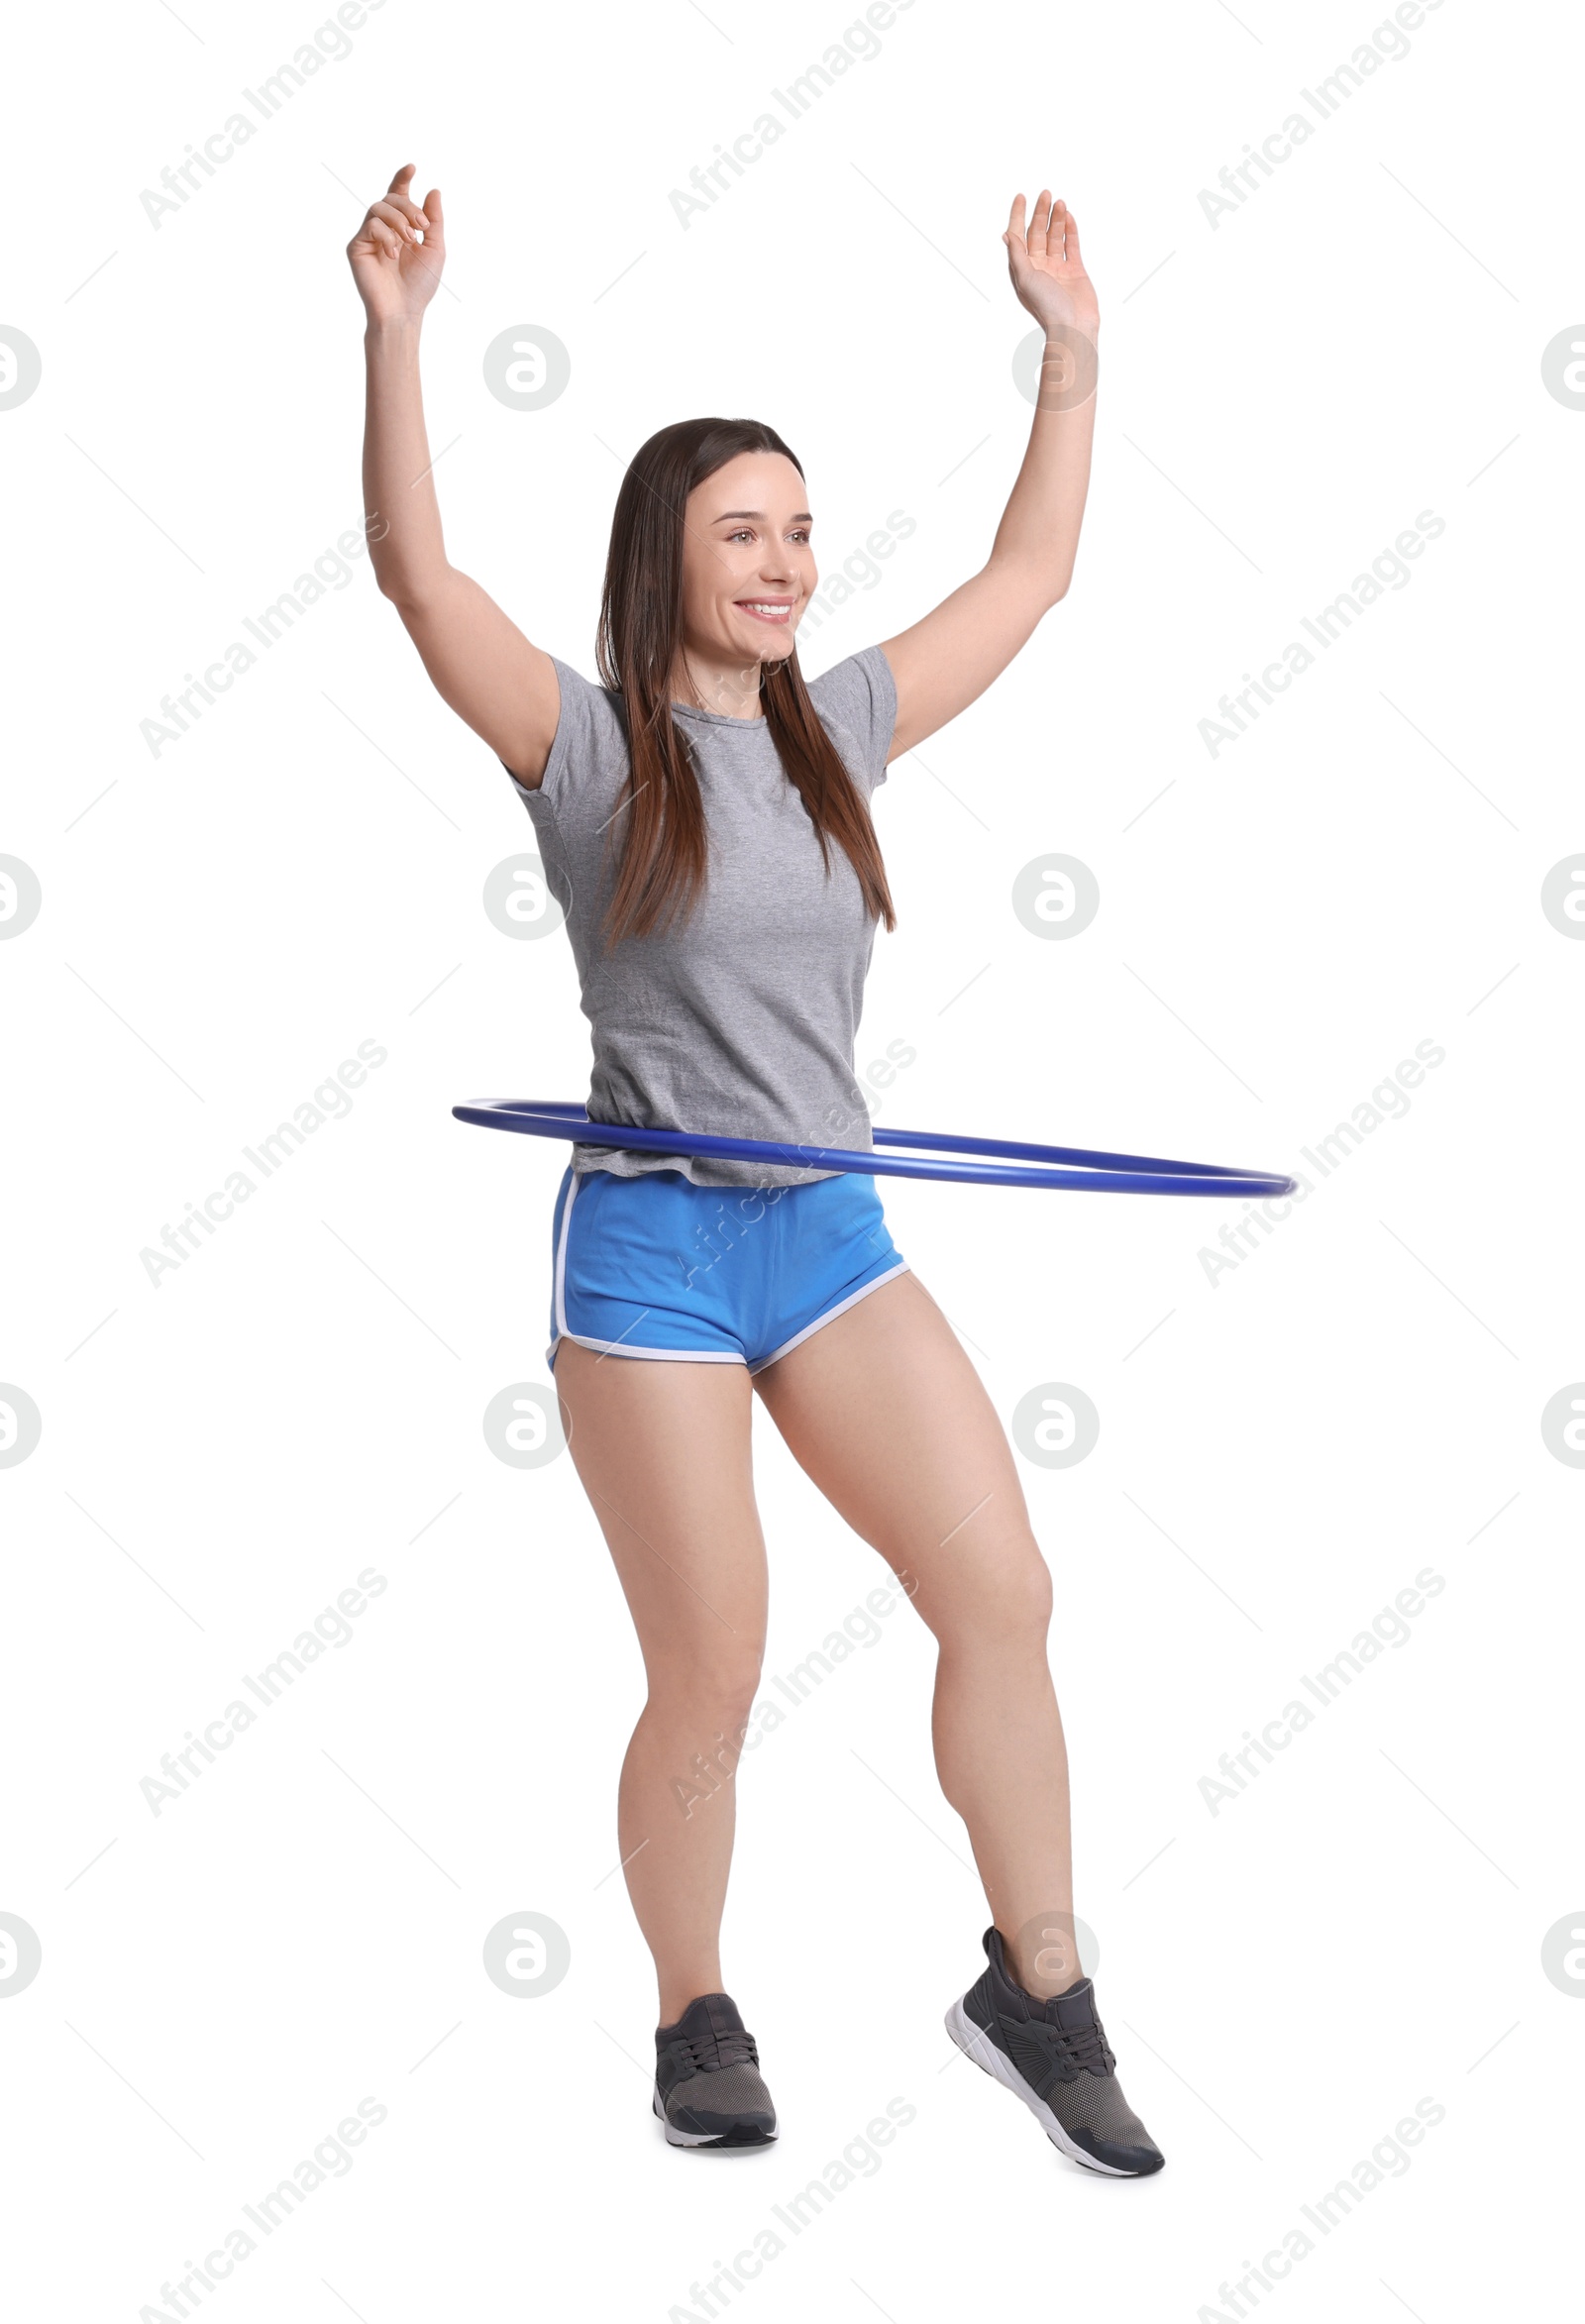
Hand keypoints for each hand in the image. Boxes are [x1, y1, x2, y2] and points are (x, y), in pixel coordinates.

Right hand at [347, 163, 445, 325]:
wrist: (403, 311)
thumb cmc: (419, 285)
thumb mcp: (434, 249)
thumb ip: (434, 220)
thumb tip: (434, 190)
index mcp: (401, 226)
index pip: (399, 195)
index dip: (403, 178)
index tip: (412, 167)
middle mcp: (383, 228)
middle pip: (391, 197)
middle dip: (408, 207)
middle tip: (421, 227)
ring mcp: (368, 236)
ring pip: (379, 207)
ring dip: (398, 220)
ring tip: (408, 241)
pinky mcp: (357, 246)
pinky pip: (370, 225)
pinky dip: (385, 235)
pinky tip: (393, 254)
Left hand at [1002, 192, 1098, 340]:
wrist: (1073, 325)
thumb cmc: (1046, 306)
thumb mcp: (1025, 278)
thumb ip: (1016, 255)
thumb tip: (1006, 234)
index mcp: (1023, 269)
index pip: (1018, 237)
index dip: (1018, 217)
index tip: (1021, 197)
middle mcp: (1039, 267)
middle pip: (1037, 233)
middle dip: (1040, 213)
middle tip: (1045, 193)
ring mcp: (1057, 268)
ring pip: (1055, 237)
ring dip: (1056, 219)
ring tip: (1060, 202)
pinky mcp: (1075, 270)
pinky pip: (1071, 245)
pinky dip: (1070, 231)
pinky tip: (1069, 217)